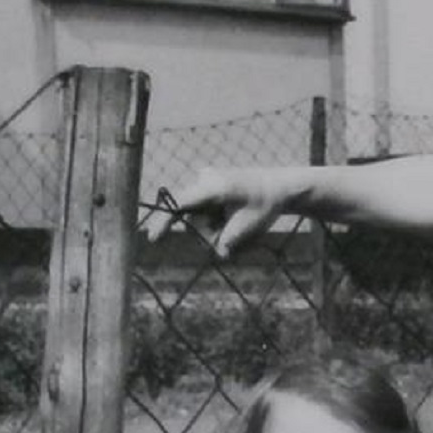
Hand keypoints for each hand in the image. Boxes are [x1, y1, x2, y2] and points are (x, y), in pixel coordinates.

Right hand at [163, 164, 293, 258]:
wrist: (278, 186)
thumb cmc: (264, 206)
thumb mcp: (249, 228)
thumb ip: (230, 242)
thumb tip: (220, 253)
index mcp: (213, 187)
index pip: (180, 204)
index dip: (165, 222)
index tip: (154, 239)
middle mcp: (205, 179)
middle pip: (192, 217)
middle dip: (208, 232)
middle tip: (232, 234)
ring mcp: (206, 180)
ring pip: (198, 216)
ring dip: (214, 226)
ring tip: (237, 219)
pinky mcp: (208, 184)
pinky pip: (203, 210)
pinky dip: (215, 218)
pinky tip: (232, 213)